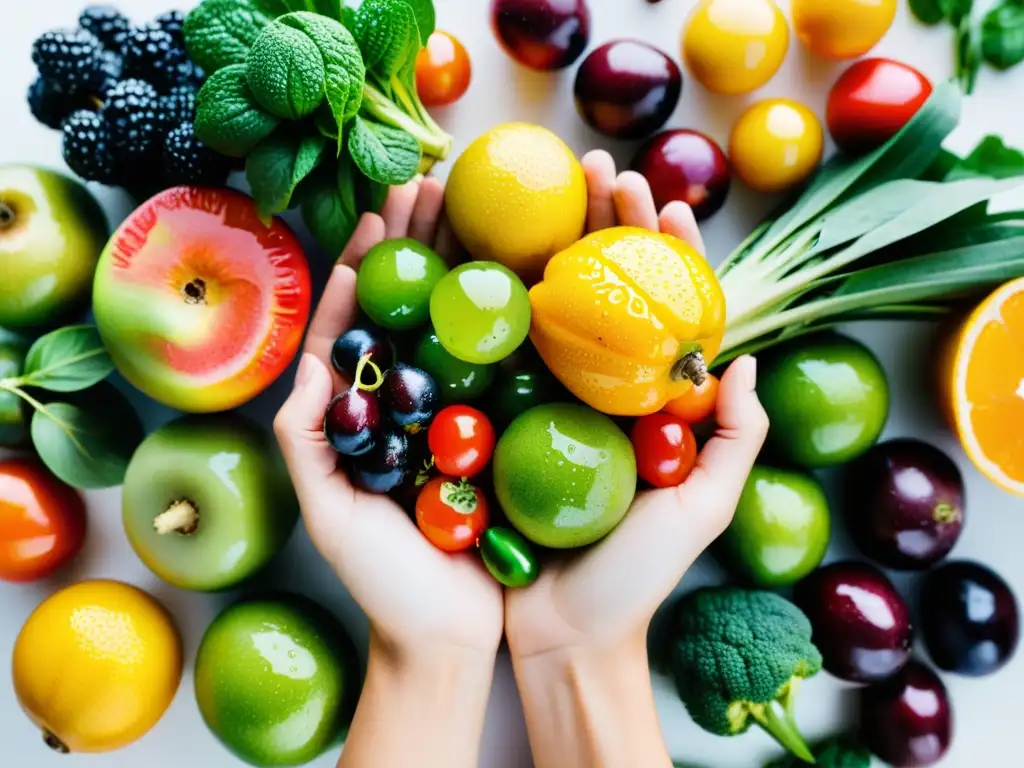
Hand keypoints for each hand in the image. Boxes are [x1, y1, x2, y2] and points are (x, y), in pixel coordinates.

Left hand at [273, 180, 502, 767]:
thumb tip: (312, 366)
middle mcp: (411, 402)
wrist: (449, 638)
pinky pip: (511, 365)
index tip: (378, 214)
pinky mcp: (506, 431)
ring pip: (463, 323)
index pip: (358, 324)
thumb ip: (307, 443)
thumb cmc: (383, 583)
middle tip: (435, 184)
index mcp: (362, 412)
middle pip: (413, 306)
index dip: (365, 265)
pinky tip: (533, 272)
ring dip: (469, 262)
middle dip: (419, 243)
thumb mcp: (331, 515)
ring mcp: (461, 413)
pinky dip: (517, 317)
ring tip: (481, 206)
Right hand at [505, 152, 768, 767]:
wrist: (560, 634)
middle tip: (599, 167)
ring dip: (541, 241)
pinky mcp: (491, 419)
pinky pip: (488, 349)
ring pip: (544, 302)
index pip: (662, 308)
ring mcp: (539, 400)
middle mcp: (592, 390)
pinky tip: (481, 253)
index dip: (670, 253)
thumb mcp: (699, 511)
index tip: (671, 203)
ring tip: (540, 185)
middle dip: (604, 222)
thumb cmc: (634, 579)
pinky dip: (485, 298)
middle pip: (602, 288)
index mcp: (645, 404)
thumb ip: (733, 440)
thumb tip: (752, 361)